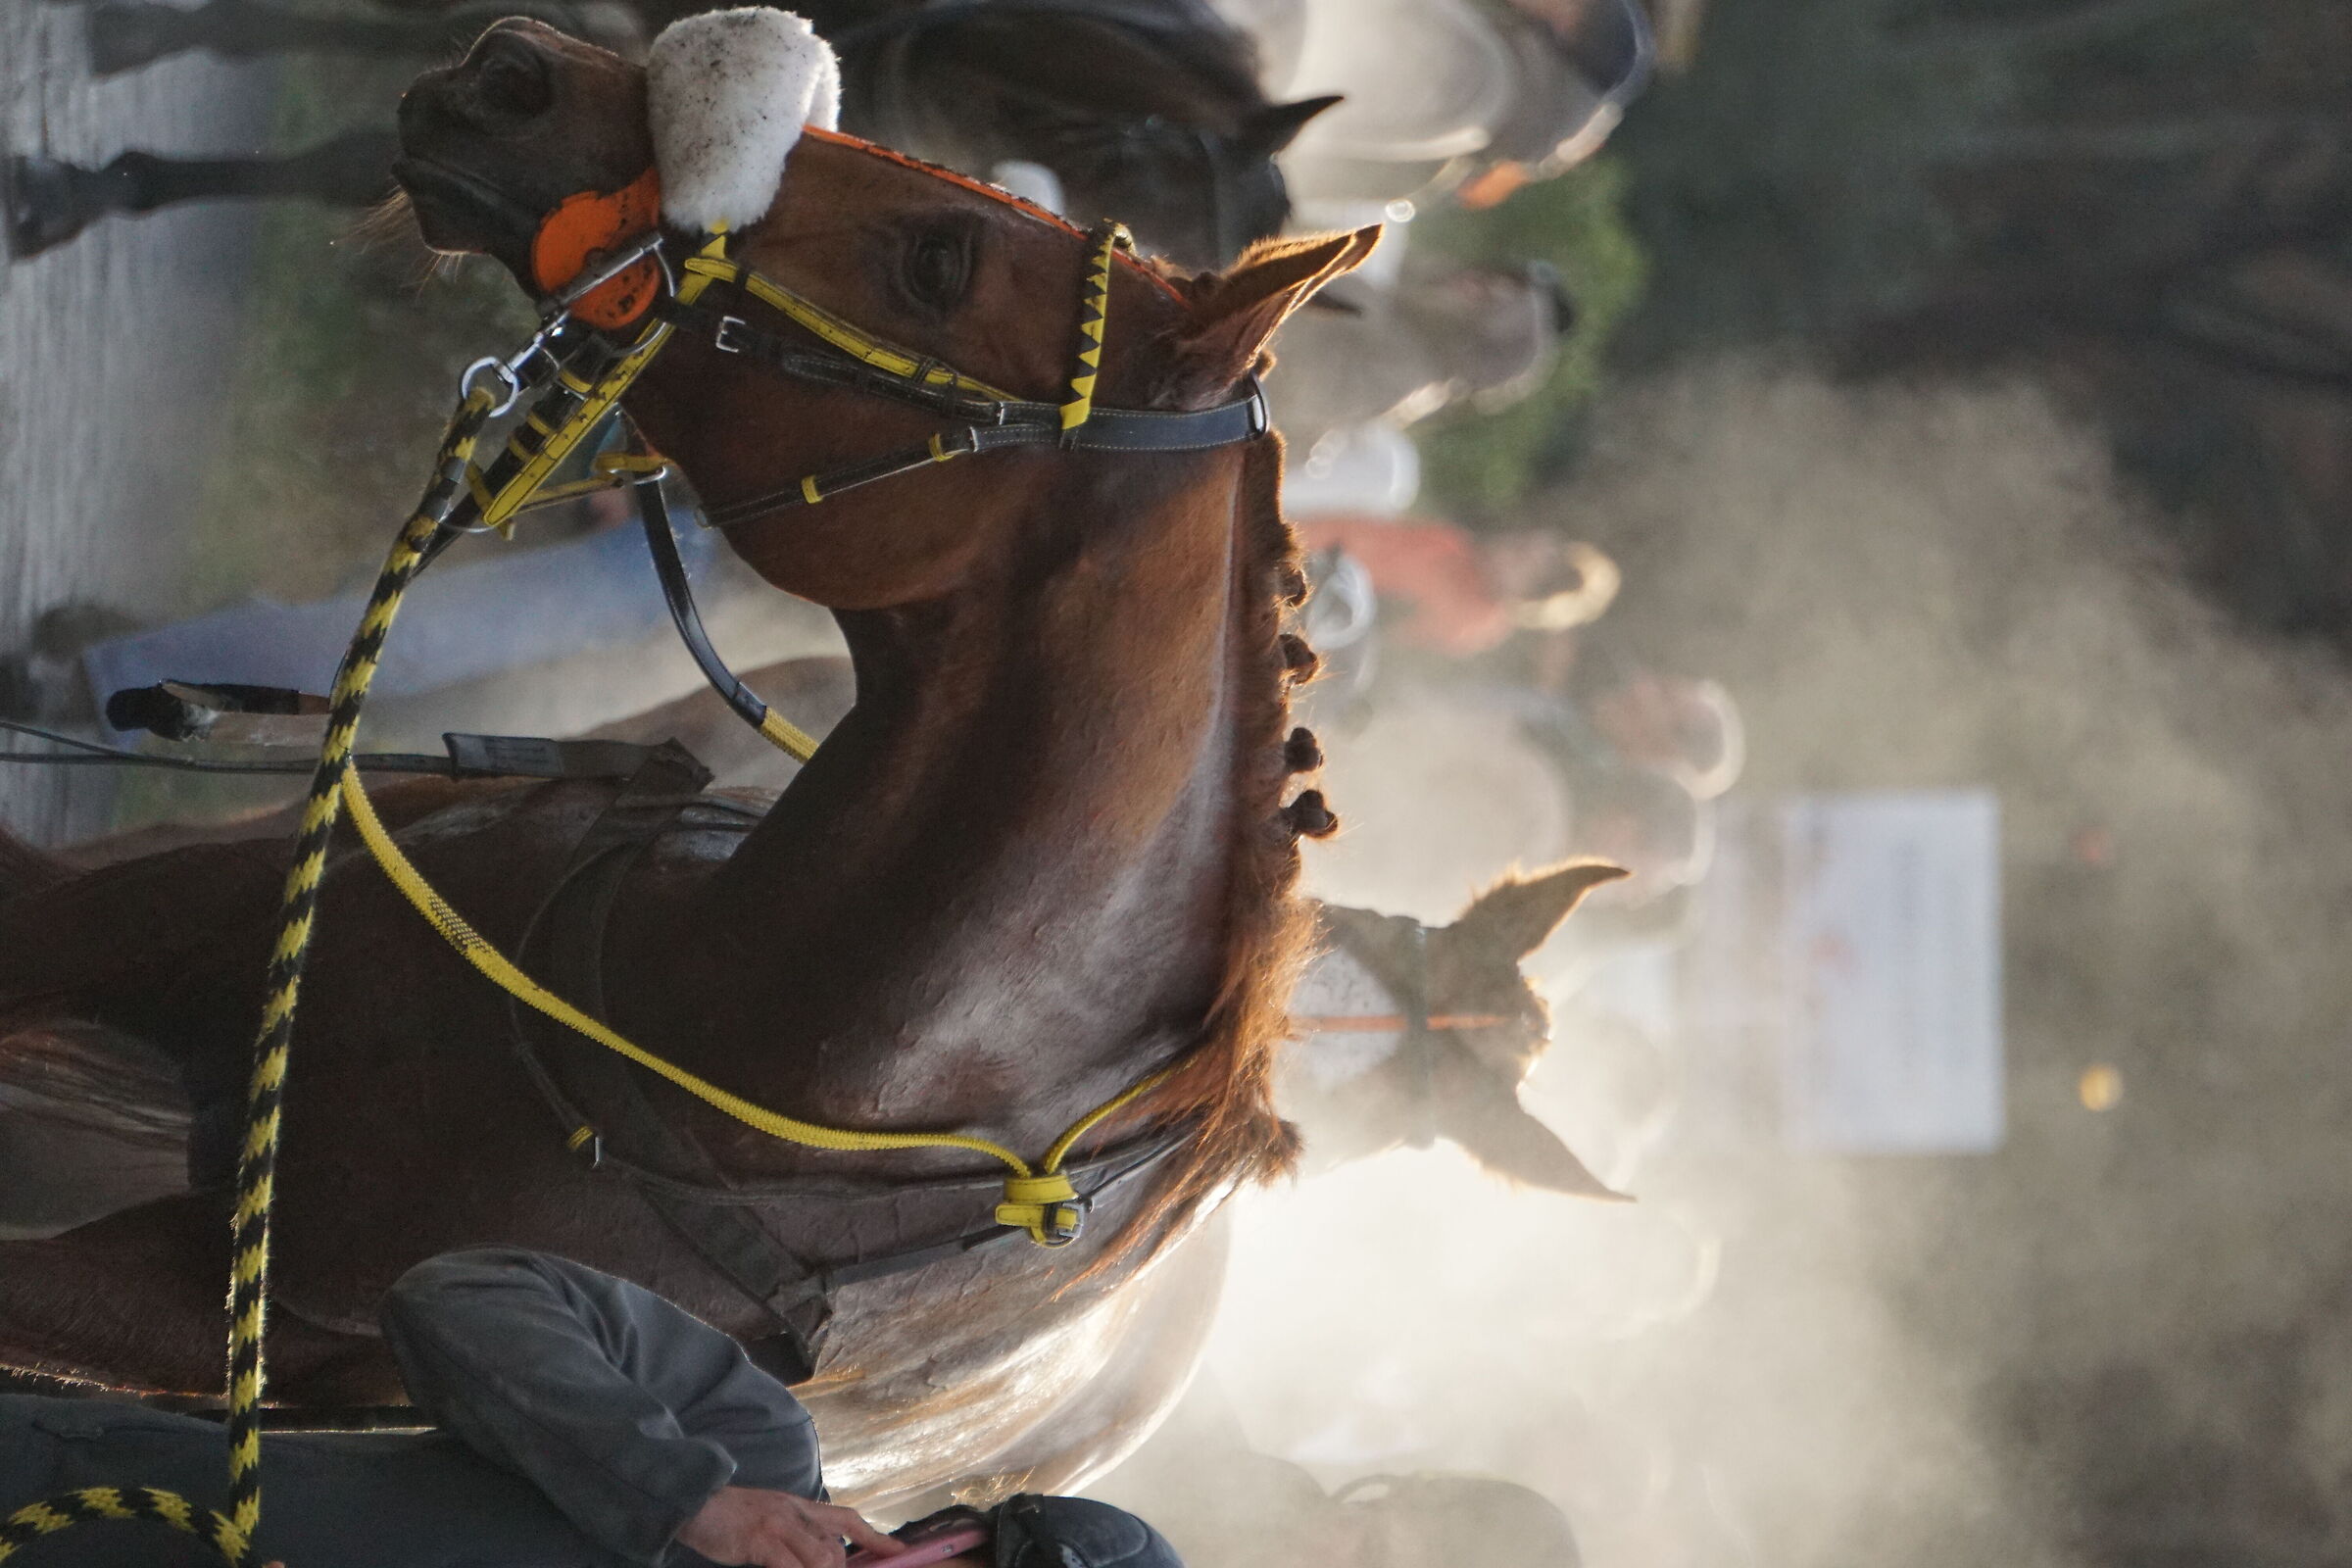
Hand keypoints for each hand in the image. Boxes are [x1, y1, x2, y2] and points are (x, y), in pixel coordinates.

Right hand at [676, 1486, 908, 1567]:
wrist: (695, 1502)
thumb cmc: (730, 1517)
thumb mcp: (770, 1516)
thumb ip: (795, 1532)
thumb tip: (821, 1555)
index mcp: (800, 1506)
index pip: (847, 1519)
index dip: (875, 1537)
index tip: (898, 1551)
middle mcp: (795, 1513)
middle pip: (836, 1549)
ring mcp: (780, 1526)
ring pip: (822, 1559)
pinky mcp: (762, 1540)